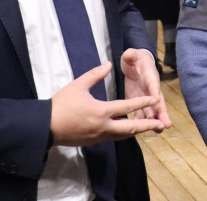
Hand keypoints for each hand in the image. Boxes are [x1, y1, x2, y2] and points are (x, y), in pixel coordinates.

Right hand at [51, 62, 165, 145]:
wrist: (44, 127)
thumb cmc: (60, 105)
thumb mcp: (78, 85)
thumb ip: (95, 74)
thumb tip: (108, 64)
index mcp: (101, 111)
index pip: (127, 107)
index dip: (143, 102)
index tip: (156, 99)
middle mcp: (103, 126)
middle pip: (131, 128)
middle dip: (147, 125)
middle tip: (161, 124)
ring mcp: (99, 136)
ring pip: (123, 135)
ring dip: (137, 131)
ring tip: (149, 128)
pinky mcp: (94, 141)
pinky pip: (114, 137)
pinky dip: (124, 133)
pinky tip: (129, 130)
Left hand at [121, 48, 171, 128]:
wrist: (134, 63)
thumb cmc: (134, 58)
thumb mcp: (132, 55)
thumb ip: (131, 55)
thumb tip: (129, 54)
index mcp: (150, 76)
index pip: (153, 84)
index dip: (155, 91)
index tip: (157, 100)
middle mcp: (151, 89)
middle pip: (158, 102)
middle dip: (162, 113)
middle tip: (167, 124)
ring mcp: (145, 97)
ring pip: (152, 110)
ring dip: (154, 120)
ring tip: (159, 130)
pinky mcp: (138, 102)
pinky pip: (140, 113)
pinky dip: (141, 122)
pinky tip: (139, 131)